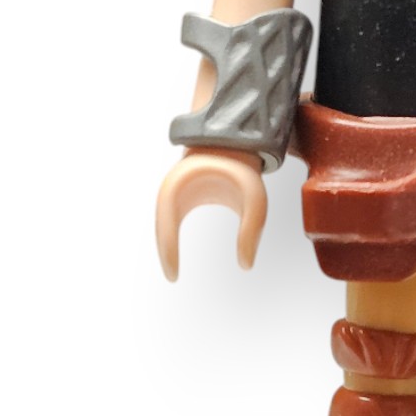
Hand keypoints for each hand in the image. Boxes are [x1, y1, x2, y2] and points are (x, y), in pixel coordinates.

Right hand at [155, 149, 267, 278]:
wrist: (236, 138)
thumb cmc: (245, 165)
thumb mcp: (255, 198)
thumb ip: (252, 231)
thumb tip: (246, 265)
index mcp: (185, 183)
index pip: (166, 223)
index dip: (167, 251)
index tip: (173, 276)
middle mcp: (174, 186)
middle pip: (160, 224)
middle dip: (164, 251)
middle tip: (172, 276)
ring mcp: (176, 188)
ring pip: (164, 221)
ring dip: (165, 243)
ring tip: (173, 269)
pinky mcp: (182, 192)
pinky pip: (171, 217)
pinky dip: (171, 235)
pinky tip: (177, 252)